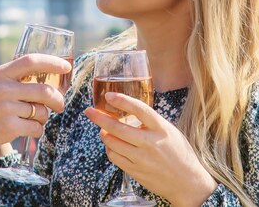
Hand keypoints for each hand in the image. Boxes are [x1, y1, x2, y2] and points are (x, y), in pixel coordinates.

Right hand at [0, 53, 70, 152]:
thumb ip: (2, 67)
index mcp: (1, 73)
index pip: (32, 61)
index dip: (52, 62)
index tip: (66, 67)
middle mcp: (4, 88)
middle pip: (43, 90)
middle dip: (58, 99)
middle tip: (60, 104)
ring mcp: (6, 108)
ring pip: (41, 111)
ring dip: (44, 117)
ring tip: (35, 118)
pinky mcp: (8, 127)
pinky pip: (36, 128)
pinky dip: (37, 130)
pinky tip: (30, 129)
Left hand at [84, 93, 217, 206]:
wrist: (188, 183)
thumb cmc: (179, 152)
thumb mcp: (169, 131)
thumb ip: (150, 122)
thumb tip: (127, 110)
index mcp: (161, 128)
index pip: (139, 109)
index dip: (122, 100)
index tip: (109, 95)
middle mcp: (150, 143)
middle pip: (118, 128)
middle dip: (99, 118)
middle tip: (89, 111)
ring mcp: (142, 159)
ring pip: (112, 144)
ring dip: (104, 134)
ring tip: (104, 130)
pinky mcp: (136, 172)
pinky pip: (115, 158)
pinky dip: (110, 149)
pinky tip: (112, 145)